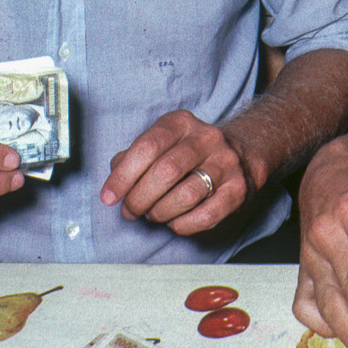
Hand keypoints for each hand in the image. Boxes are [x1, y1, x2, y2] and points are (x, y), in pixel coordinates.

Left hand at [100, 109, 252, 234]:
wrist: (238, 155)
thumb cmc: (186, 153)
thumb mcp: (160, 143)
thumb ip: (133, 158)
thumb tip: (115, 182)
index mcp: (181, 123)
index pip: (147, 146)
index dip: (123, 175)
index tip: (109, 196)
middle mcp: (206, 139)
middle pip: (166, 171)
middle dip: (140, 198)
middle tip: (131, 210)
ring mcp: (225, 164)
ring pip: (186, 195)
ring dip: (160, 212)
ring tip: (153, 214)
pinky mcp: (237, 190)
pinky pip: (205, 216)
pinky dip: (182, 225)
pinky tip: (174, 221)